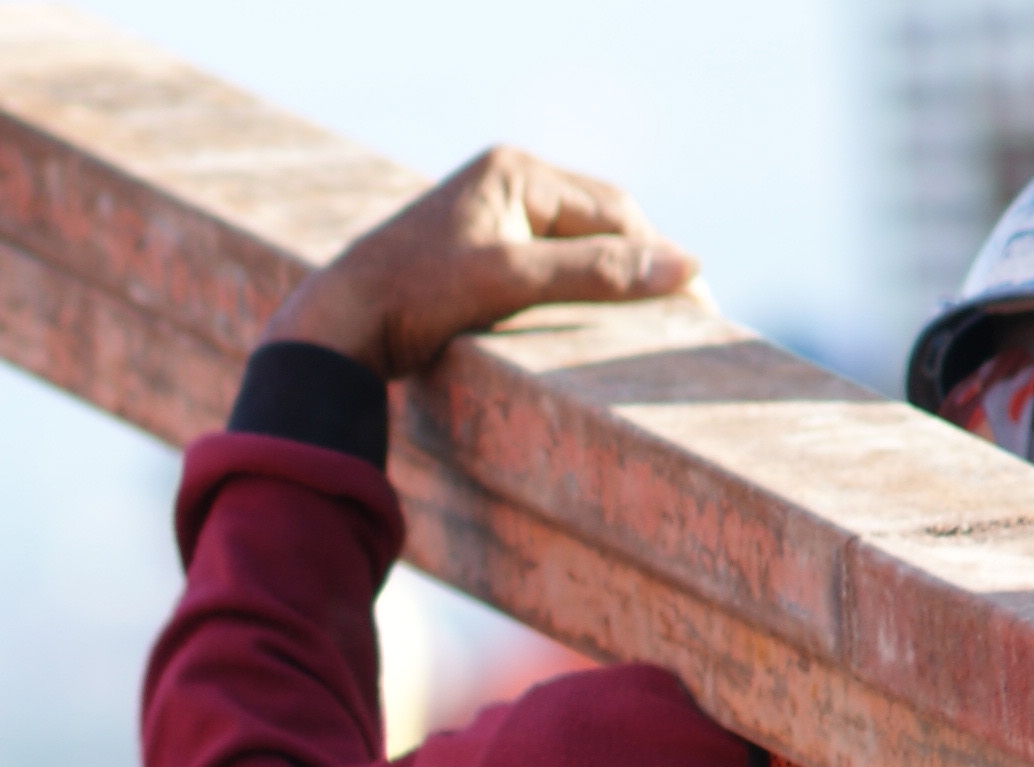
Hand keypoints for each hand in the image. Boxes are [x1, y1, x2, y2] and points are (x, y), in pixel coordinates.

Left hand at [264, 146, 698, 379]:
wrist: (339, 327)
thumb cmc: (415, 296)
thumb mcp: (511, 281)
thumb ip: (595, 272)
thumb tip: (684, 267)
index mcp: (514, 170)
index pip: (612, 209)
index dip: (655, 256)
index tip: (694, 303)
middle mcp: (505, 182)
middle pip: (598, 225)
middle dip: (638, 269)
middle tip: (683, 321)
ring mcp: (490, 217)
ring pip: (575, 249)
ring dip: (609, 284)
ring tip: (646, 329)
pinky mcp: (478, 255)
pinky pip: (547, 269)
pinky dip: (575, 294)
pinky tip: (593, 329)